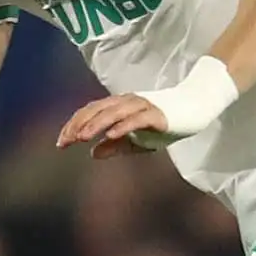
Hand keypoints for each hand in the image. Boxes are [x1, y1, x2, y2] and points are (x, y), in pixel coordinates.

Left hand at [56, 93, 173, 158]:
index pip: (90, 112)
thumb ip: (116, 146)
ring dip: (96, 124)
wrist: (194, 109)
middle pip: (97, 110)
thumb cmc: (164, 123)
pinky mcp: (157, 113)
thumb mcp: (136, 140)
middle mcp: (127, 102)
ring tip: (82, 137)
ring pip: (114, 112)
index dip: (73, 125)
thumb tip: (94, 153)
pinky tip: (111, 135)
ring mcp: (142, 106)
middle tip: (66, 141)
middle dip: (79, 125)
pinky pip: (136, 119)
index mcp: (119, 106)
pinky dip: (122, 126)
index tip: (61, 142)